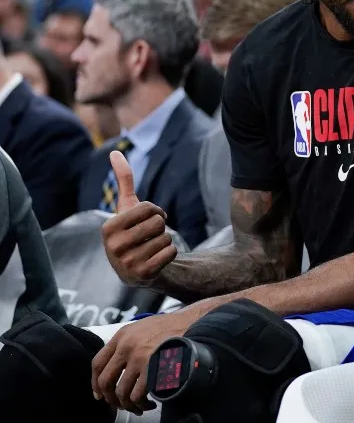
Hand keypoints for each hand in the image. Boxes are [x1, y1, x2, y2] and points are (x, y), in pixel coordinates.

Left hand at [92, 312, 194, 413]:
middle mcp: (127, 346)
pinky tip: (148, 403)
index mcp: (122, 336)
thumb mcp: (141, 328)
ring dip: (128, 404)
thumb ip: (125, 343)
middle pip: (106, 380)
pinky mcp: (153, 367)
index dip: (95, 383)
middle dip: (111, 398)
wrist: (193, 322)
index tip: (100, 394)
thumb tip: (114, 368)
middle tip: (119, 404)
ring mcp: (139, 357)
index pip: (97, 363)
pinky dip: (141, 403)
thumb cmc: (170, 327)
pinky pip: (138, 395)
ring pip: (121, 392)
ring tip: (138, 406)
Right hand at [101, 151, 176, 286]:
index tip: (147, 219)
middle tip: (149, 236)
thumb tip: (115, 151)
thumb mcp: (126, 207)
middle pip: (158, 224)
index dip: (154, 211)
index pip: (147, 208)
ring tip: (151, 248)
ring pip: (166, 238)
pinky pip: (171, 252)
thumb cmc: (132, 231)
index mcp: (108, 228)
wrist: (136, 268)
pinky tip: (157, 259)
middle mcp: (113, 247)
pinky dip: (170, 253)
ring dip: (164, 241)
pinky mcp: (143, 275)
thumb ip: (123, 180)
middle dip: (159, 227)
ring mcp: (127, 264)